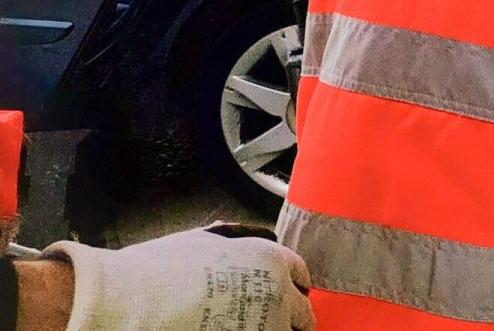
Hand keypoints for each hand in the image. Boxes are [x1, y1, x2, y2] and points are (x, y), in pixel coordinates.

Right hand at [42, 225, 314, 330]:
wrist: (120, 304)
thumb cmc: (151, 273)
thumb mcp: (200, 241)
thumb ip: (232, 242)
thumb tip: (241, 241)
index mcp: (269, 259)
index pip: (302, 277)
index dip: (291, 290)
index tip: (284, 299)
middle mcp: (277, 293)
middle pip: (304, 316)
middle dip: (290, 321)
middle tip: (264, 324)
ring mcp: (266, 326)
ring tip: (239, 328)